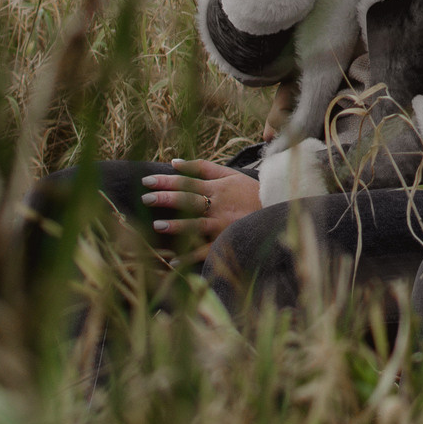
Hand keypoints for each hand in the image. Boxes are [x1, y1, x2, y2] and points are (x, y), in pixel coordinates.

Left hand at [140, 161, 260, 249]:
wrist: (276, 208)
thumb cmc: (249, 191)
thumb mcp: (230, 174)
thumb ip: (202, 167)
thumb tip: (174, 162)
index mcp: (218, 187)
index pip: (187, 182)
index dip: (167, 180)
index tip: (147, 181)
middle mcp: (219, 205)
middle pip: (189, 200)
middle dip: (166, 198)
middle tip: (146, 198)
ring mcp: (223, 224)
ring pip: (197, 224)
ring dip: (178, 226)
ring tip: (157, 226)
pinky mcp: (227, 240)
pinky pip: (207, 250)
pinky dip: (191, 256)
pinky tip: (173, 261)